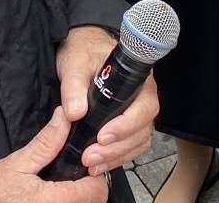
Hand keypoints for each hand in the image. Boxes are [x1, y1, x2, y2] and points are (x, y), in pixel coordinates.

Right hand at [0, 108, 106, 202]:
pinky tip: (55, 197)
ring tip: (64, 187)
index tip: (86, 168)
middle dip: (89, 189)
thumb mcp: (19, 162)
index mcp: (52, 200)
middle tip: (76, 177)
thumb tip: (64, 117)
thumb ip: (47, 143)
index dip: (95, 177)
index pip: (96, 191)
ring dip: (78, 199)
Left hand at [56, 24, 157, 175]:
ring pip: (138, 142)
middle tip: (90, 156)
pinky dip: (116, 159)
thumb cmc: (84, 53)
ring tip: (91, 164)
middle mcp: (143, 98)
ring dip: (116, 157)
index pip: (144, 107)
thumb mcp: (75, 65)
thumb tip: (74, 112)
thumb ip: (74, 88)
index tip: (103, 136)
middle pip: (142, 129)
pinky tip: (98, 165)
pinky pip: (130, 147)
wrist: (82, 52)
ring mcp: (137, 114)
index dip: (127, 125)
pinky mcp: (127, 126)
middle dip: (117, 147)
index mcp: (137, 80)